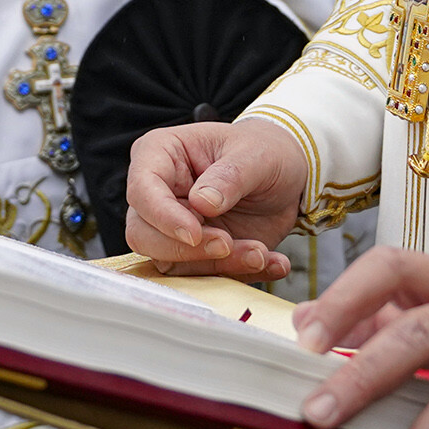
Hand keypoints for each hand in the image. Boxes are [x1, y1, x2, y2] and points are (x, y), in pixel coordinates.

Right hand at [122, 118, 301, 280]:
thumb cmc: (262, 151)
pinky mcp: (193, 255)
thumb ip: (230, 176)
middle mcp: (158, 194)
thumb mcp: (256, 155)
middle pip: (144, 235)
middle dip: (187, 249)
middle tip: (228, 243)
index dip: (163, 216)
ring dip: (218, 265)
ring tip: (260, 252)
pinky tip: (269, 262)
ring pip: (171, 262)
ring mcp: (172, 228)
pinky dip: (238, 274)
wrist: (285, 177)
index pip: (142, 190)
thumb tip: (201, 203)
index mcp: (161, 154)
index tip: (195, 232)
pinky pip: (203, 277)